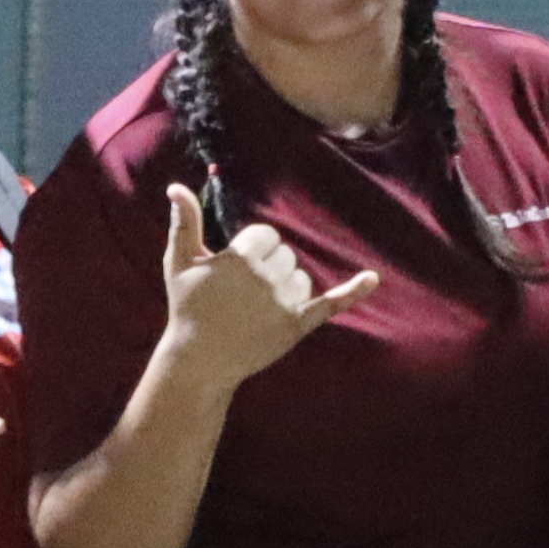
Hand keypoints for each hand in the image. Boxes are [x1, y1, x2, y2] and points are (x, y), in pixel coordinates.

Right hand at [149, 181, 377, 395]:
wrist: (200, 360)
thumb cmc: (187, 308)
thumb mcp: (179, 263)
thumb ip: (184, 223)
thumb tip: (176, 187)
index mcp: (241, 258)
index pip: (266, 235)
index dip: (252, 249)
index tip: (235, 267)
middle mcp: (267, 278)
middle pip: (285, 254)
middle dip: (268, 267)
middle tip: (242, 293)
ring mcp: (285, 303)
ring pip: (301, 277)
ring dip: (286, 285)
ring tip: (257, 307)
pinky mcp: (298, 325)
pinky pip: (331, 303)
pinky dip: (353, 291)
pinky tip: (372, 278)